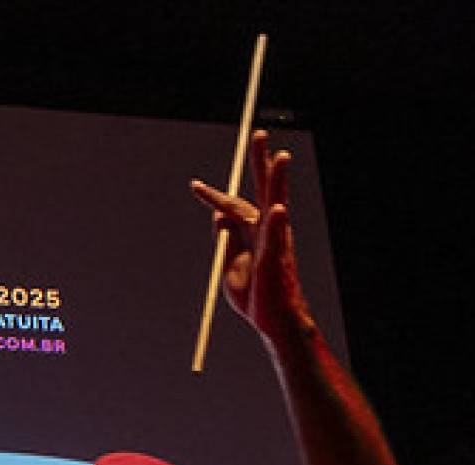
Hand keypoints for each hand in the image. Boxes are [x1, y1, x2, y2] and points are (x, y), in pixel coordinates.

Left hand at [191, 131, 310, 345]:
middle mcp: (266, 230)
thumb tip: (219, 216)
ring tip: (281, 156)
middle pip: (263, 189)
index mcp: (253, 231)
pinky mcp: (276, 261)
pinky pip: (278, 239)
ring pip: (275, 205)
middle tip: (259, 134)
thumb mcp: (230, 263)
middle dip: (260, 162)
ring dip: (277, 181)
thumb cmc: (254, 294)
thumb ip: (226, 238)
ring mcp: (274, 243)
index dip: (212, 196)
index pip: (232, 206)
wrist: (271, 320)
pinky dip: (278, 224)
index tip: (194, 186)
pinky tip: (279, 209)